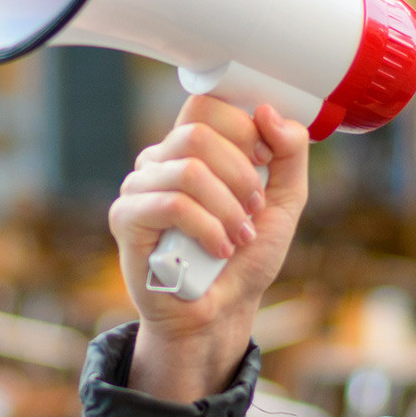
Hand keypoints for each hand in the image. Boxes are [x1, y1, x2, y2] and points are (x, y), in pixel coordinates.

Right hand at [107, 95, 308, 404]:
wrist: (222, 310)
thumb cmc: (246, 255)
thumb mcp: (285, 200)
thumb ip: (289, 152)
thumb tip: (266, 111)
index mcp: (191, 147)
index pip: (208, 105)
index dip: (244, 129)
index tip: (263, 164)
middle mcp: (160, 159)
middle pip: (198, 132)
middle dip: (240, 174)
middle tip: (254, 209)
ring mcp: (138, 186)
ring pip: (189, 170)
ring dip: (228, 208)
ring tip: (240, 236)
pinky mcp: (126, 217)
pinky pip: (171, 204)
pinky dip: (207, 227)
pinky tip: (219, 249)